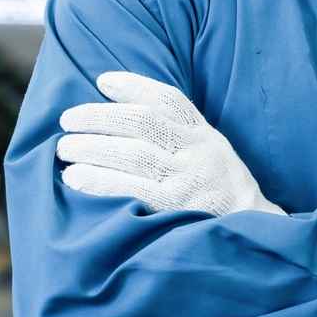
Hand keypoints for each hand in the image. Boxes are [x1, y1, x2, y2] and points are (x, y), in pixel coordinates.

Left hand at [57, 72, 284, 216]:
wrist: (251, 235)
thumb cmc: (219, 193)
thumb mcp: (212, 154)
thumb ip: (180, 134)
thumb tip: (124, 110)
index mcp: (205, 135)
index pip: (169, 100)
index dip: (134, 86)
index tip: (102, 81)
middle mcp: (198, 153)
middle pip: (142, 122)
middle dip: (98, 117)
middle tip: (67, 122)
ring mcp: (188, 182)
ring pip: (133, 153)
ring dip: (91, 148)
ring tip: (64, 150)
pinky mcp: (175, 211)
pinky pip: (130, 191)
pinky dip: (98, 182)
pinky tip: (76, 179)